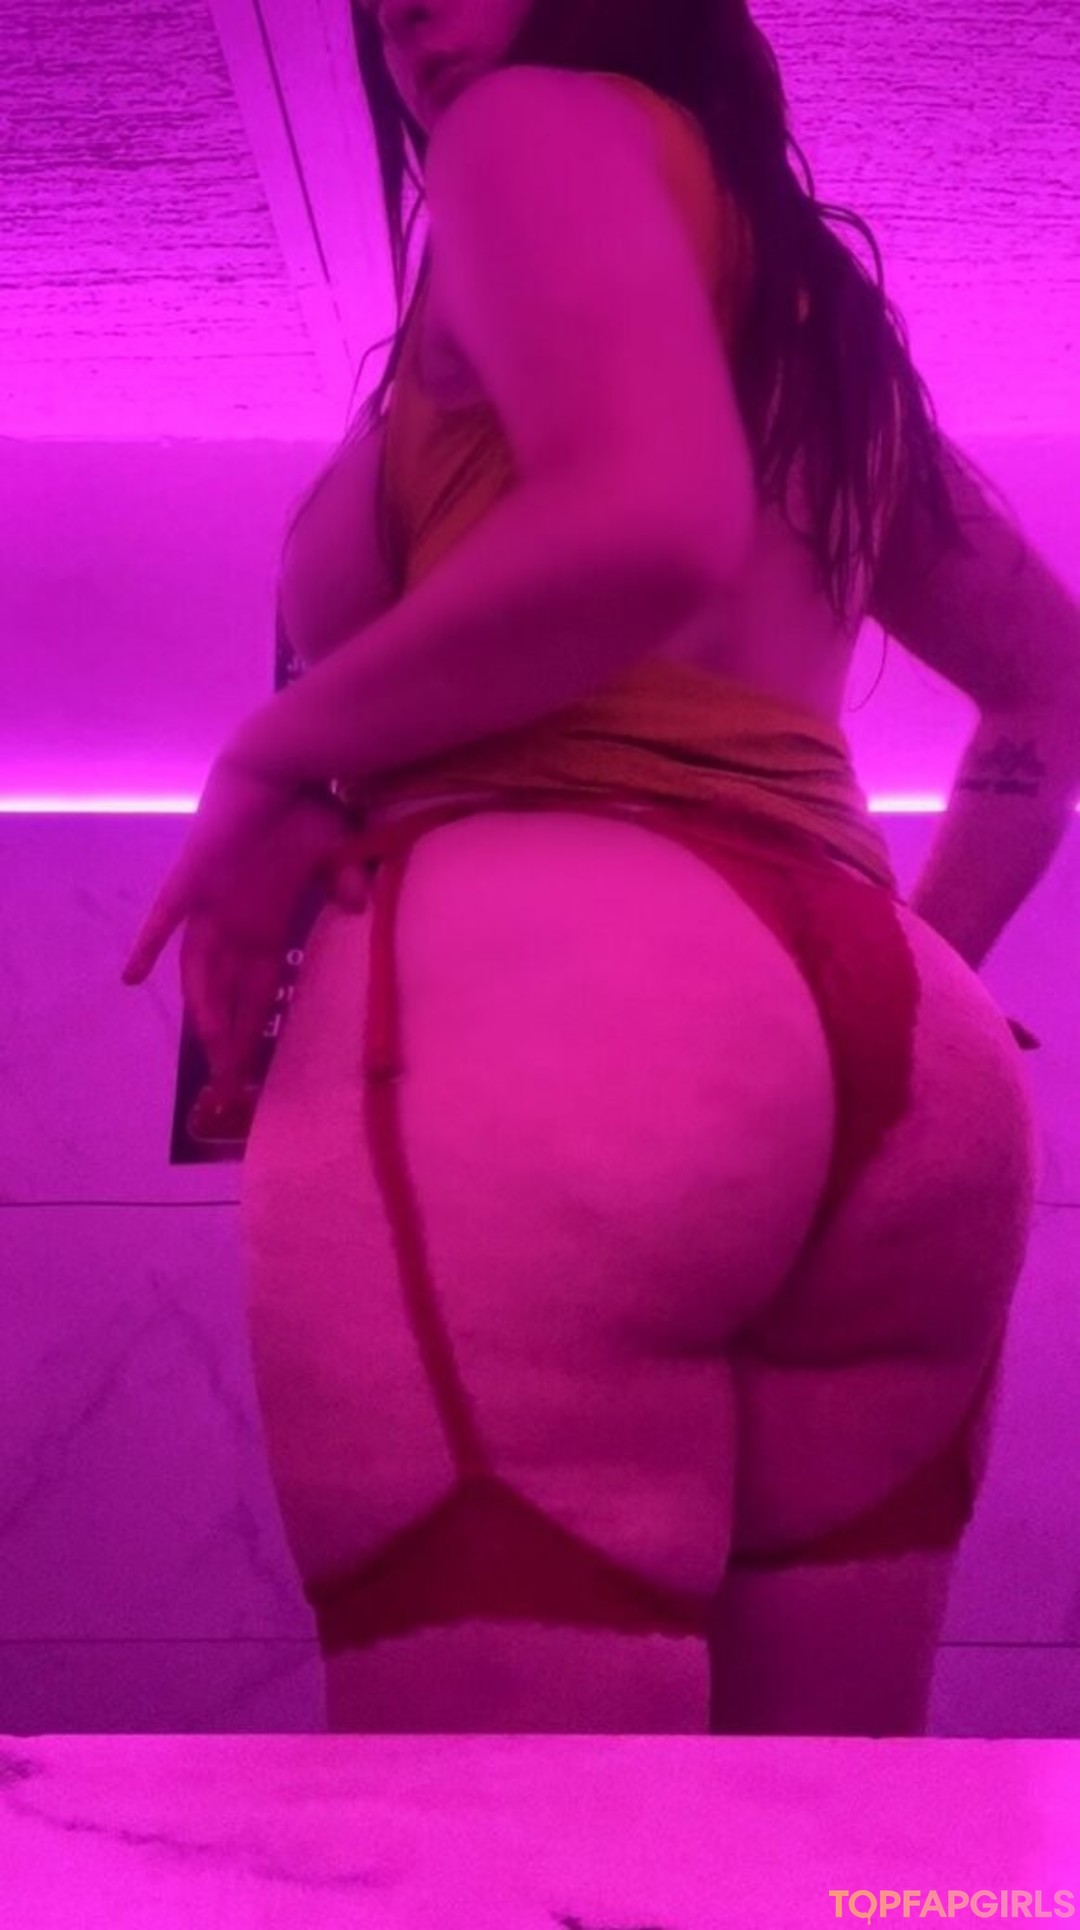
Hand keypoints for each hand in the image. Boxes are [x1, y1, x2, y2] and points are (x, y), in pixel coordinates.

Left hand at [121, 758, 370, 1098]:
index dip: (252, 1031)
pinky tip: (133, 975)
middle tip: (229, 1084)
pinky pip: (166, 919)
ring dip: (204, 1006)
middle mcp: (233, 924)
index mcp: (264, 926)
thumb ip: (347, 884)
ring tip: (211, 1046)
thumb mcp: (339, 855)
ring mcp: (210, 903)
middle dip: (227, 1039)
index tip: (254, 1073)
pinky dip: (149, 945)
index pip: (256, 992)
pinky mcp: (193, 879)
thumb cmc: (308, 806)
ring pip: (199, 969)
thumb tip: (361, 909)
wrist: (279, 763)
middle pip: (226, 994)